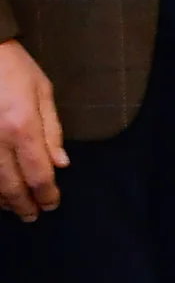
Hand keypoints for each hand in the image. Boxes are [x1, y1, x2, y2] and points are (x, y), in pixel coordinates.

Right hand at [0, 39, 65, 220]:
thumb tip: (61, 165)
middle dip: (24, 204)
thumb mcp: (43, 92)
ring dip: (3, 199)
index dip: (46, 194)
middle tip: (32, 216)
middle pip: (12, 185)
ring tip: (13, 207)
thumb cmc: (14, 67)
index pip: (39, 173)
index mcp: (23, 127)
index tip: (52, 204)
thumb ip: (53, 131)